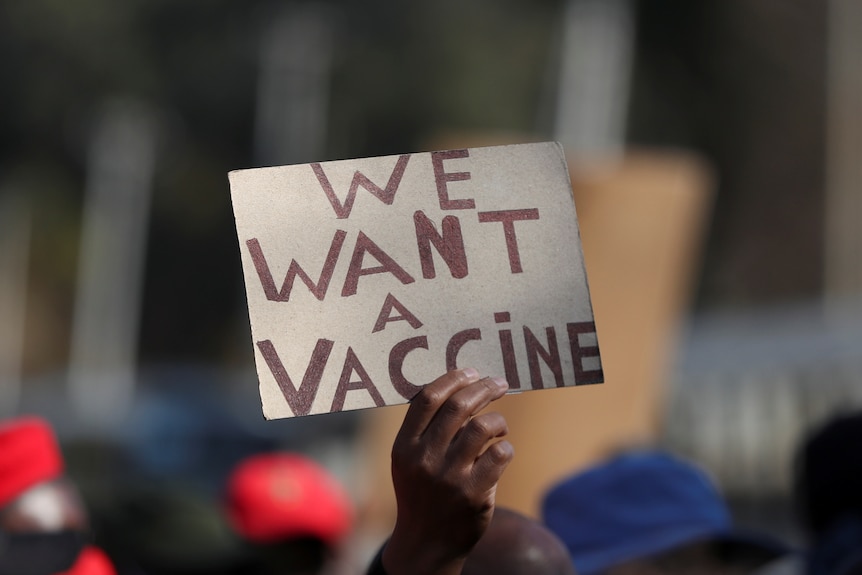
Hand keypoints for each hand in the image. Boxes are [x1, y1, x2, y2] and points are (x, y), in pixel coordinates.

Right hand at [381, 369, 513, 574]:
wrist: (426, 544)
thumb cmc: (422, 492)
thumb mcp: (409, 461)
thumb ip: (425, 428)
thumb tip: (459, 386)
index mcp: (404, 446)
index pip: (428, 399)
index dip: (453, 379)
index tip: (472, 371)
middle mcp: (424, 459)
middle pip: (459, 407)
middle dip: (484, 388)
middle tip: (499, 383)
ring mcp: (449, 478)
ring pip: (483, 426)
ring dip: (498, 420)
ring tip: (499, 426)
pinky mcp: (474, 494)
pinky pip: (500, 454)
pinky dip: (505, 446)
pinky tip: (501, 451)